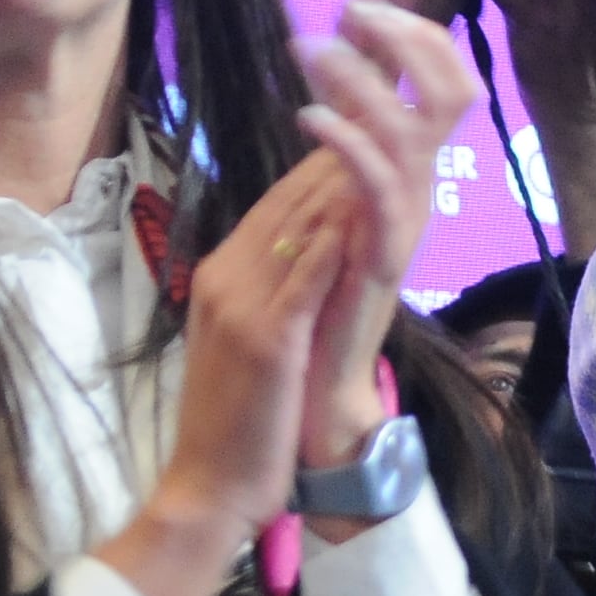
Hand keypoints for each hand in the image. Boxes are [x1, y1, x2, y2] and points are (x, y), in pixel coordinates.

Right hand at [109, 151, 357, 595]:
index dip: (321, 163)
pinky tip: (367, 206)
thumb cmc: (236, 422)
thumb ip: (268, 293)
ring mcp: (243, 305)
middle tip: (385, 108)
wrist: (209, 487)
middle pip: (289, 201)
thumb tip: (303, 254)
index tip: (364, 122)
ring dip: (342, 179)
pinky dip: (337, 237)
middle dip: (339, 153)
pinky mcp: (268, 337)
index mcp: (222, 277)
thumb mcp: (245, 341)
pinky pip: (307, 275)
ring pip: (298, 226)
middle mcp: (227, 278)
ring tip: (387, 134)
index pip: (276, 205)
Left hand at [292, 0, 482, 461]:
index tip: (361, 5)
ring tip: (312, 47)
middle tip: (353, 9)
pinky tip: (310, 116)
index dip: (414, 37)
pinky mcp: (381, 259)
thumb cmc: (312, 301)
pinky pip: (379, 189)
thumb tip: (335, 96)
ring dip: (362, 81)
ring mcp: (404, 225)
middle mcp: (416, 192)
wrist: (312, 393)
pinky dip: (347, 143)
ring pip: (408, 131)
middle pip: (449, 93)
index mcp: (403, 175)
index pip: (439, 85)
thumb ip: (336, 161)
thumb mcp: (325, 213)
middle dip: (408, 40)